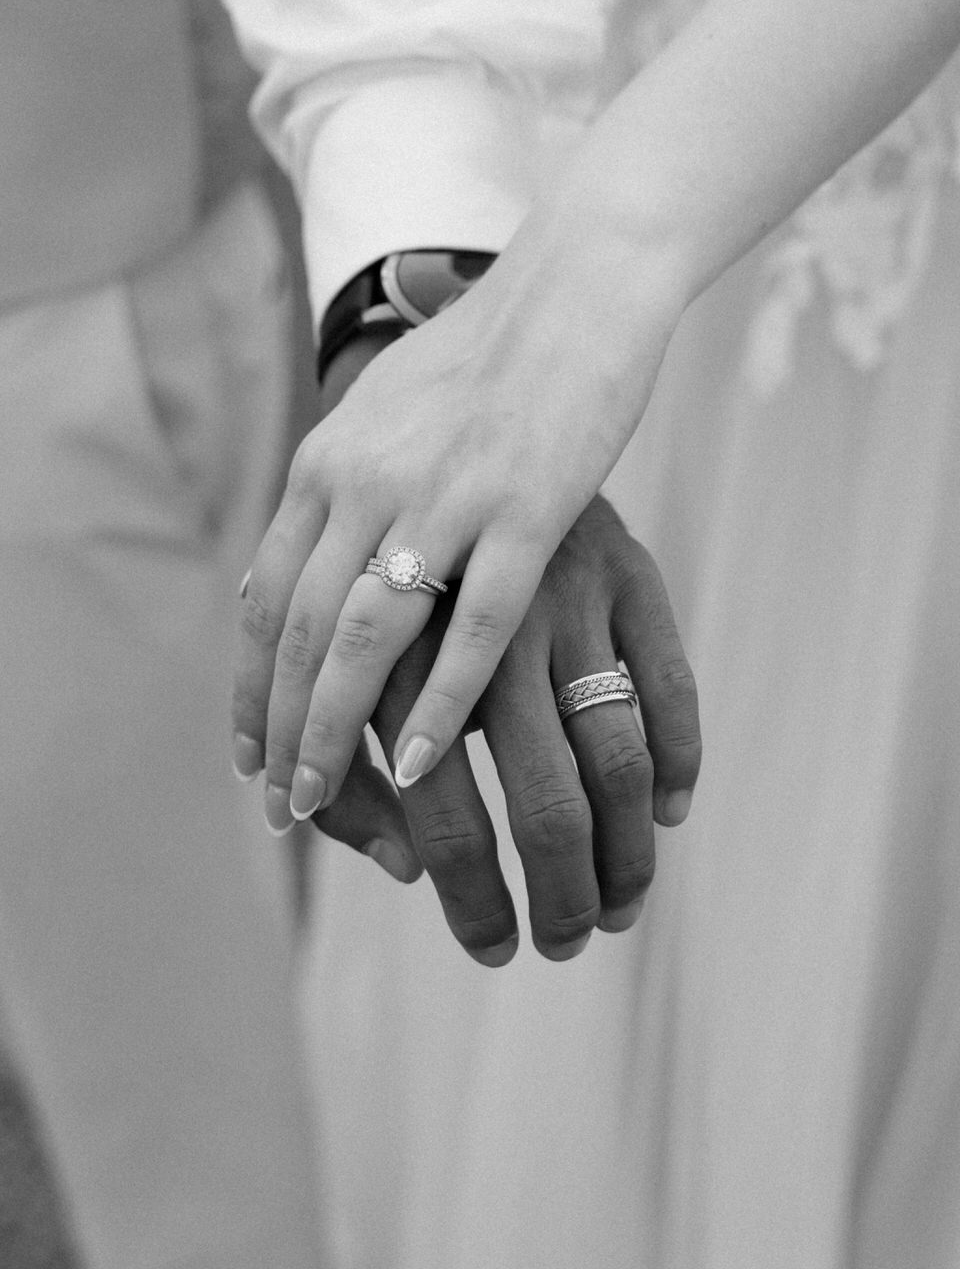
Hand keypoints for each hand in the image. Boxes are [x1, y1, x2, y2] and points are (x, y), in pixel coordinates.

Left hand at [232, 223, 682, 823]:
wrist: (575, 289)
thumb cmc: (483, 359)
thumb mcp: (380, 415)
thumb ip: (333, 492)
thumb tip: (288, 565)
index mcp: (328, 462)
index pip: (265, 597)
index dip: (250, 685)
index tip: (248, 751)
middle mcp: (367, 483)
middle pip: (297, 632)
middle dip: (279, 728)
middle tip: (278, 803)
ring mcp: (445, 497)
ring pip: (364, 641)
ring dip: (333, 732)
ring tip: (321, 801)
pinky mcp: (527, 512)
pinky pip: (472, 629)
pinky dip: (439, 706)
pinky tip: (422, 764)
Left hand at [347, 495, 700, 965]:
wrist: (456, 413)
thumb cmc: (388, 573)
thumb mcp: (350, 657)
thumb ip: (351, 767)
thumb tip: (396, 870)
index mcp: (405, 657)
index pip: (442, 818)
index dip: (470, 899)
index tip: (492, 948)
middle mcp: (489, 631)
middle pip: (547, 805)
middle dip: (559, 898)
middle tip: (566, 944)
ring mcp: (569, 600)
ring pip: (619, 758)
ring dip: (628, 854)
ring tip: (621, 903)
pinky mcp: (630, 571)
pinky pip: (674, 684)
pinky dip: (681, 760)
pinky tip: (669, 813)